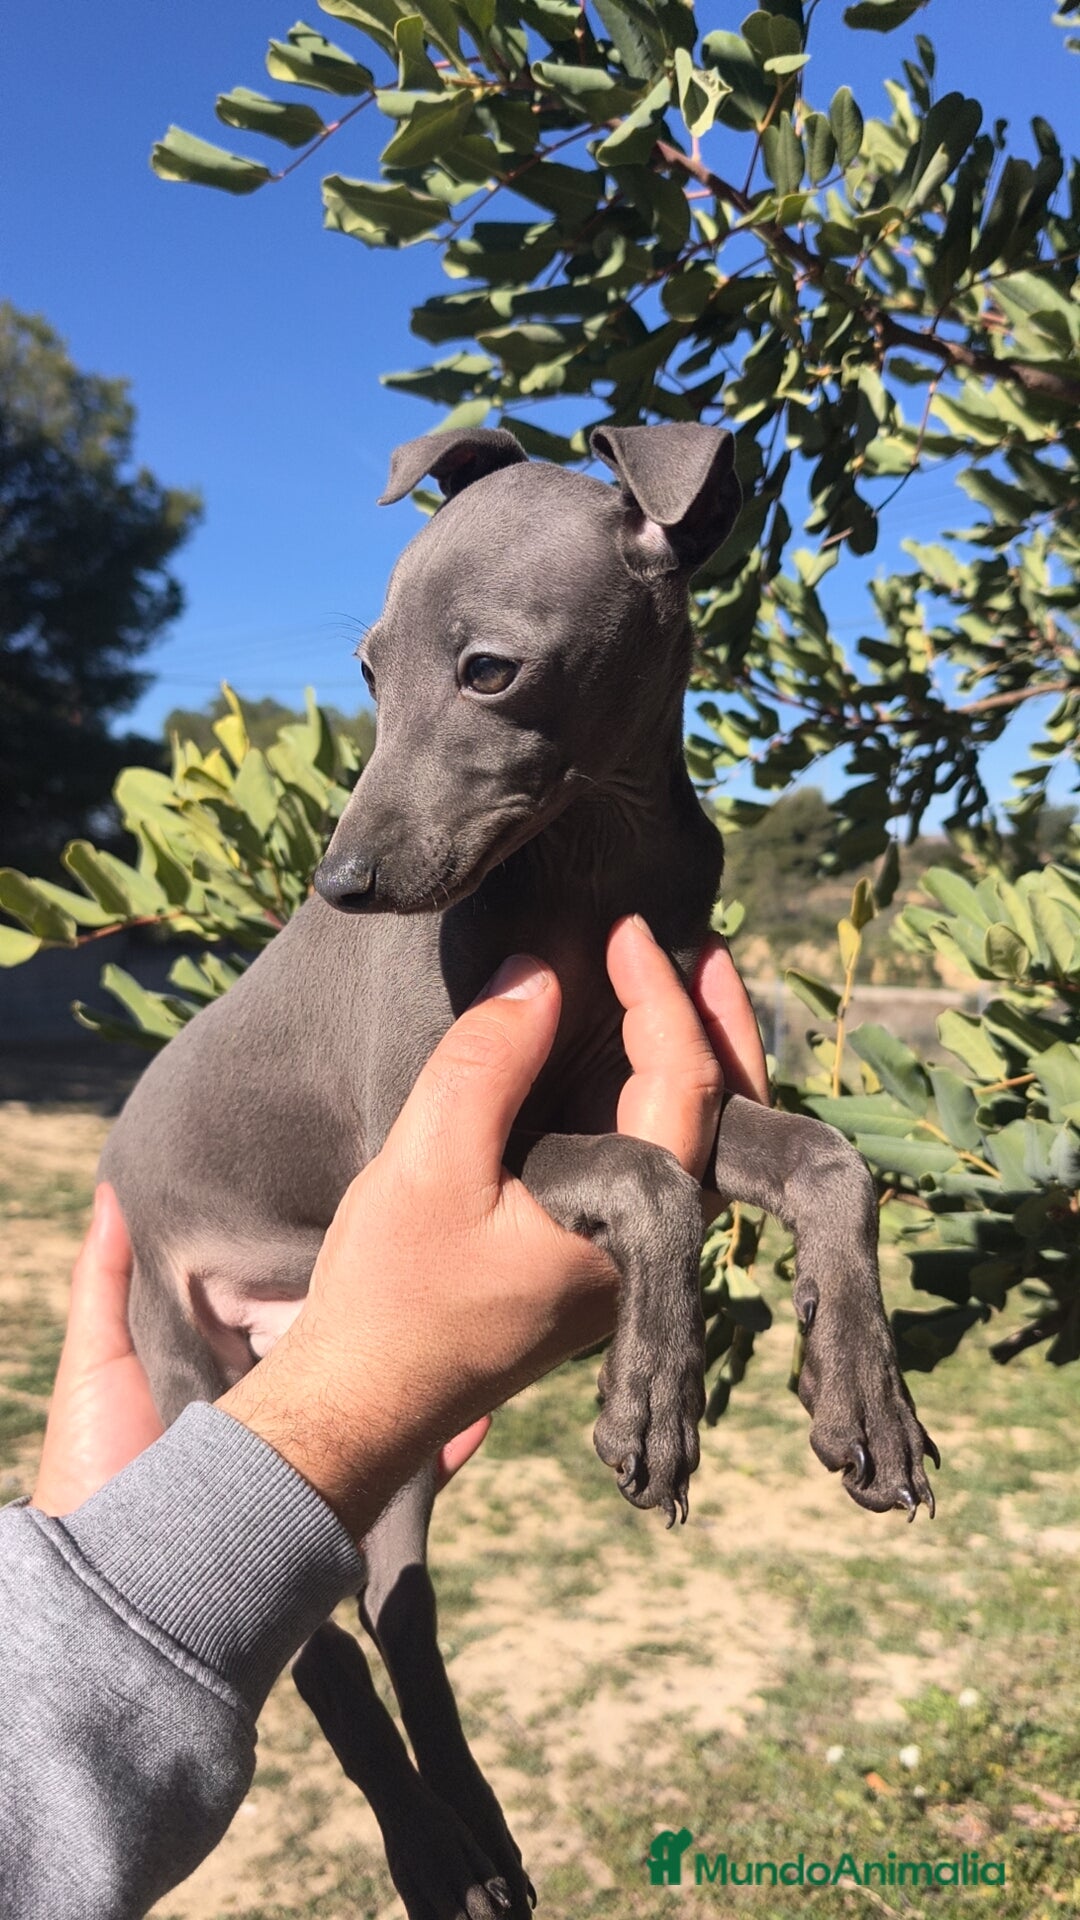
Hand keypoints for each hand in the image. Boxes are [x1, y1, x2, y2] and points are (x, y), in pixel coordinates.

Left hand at [31, 1193, 489, 1515]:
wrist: (119, 1588)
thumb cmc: (97, 1467)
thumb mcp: (98, 1363)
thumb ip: (104, 1280)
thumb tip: (114, 1186)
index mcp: (237, 1363)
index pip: (295, 1302)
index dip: (330, 1261)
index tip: (373, 1208)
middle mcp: (286, 1404)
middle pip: (351, 1346)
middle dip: (395, 1309)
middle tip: (445, 1250)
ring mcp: (320, 1455)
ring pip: (390, 1402)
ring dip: (433, 1370)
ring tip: (478, 1319)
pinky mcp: (343, 1506)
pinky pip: (411, 1473)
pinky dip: (448, 1445)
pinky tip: (483, 1409)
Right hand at [220, 918, 766, 1535]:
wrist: (364, 1399)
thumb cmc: (394, 1290)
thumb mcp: (430, 1159)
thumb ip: (487, 1059)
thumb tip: (540, 970)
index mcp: (633, 1222)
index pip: (682, 1083)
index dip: (661, 995)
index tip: (626, 930)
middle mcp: (655, 1247)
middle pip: (725, 1116)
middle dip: (719, 1024)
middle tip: (701, 945)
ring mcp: (632, 1259)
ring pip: (695, 1141)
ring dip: (693, 1057)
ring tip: (678, 981)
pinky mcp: (598, 1260)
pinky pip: (654, 1161)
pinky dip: (652, 1097)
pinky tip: (619, 1054)